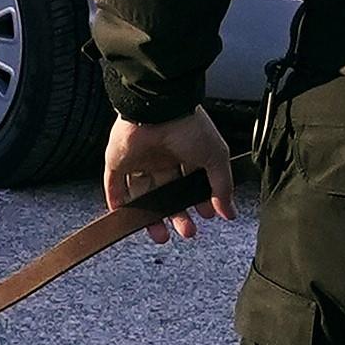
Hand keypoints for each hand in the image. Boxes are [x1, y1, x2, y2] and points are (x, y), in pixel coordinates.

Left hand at [103, 110, 236, 242]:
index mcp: (186, 153)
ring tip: (162, 236)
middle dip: (177, 215)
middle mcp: (162, 157)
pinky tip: (124, 216)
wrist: (159, 108)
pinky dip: (118, 200)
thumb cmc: (189, 126)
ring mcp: (139, 159)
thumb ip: (221, 187)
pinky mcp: (118, 160)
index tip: (204, 216)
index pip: (191, 183)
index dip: (197, 201)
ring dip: (150, 216)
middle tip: (186, 231)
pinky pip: (115, 184)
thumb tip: (229, 213)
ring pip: (143, 194)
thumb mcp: (215, 158)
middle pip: (168, 193)